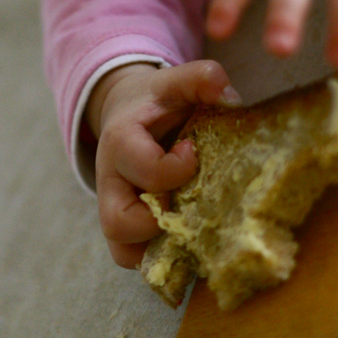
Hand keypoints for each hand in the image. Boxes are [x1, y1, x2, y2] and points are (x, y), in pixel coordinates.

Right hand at [87, 60, 241, 267]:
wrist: (131, 114)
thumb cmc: (157, 102)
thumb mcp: (175, 82)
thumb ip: (200, 78)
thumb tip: (228, 94)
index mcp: (121, 142)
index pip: (145, 169)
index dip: (177, 168)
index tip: (194, 151)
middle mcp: (110, 183)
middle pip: (119, 222)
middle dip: (162, 220)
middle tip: (191, 202)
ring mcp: (114, 210)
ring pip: (124, 252)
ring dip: (162, 248)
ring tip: (195, 230)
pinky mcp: (124, 231)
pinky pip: (134, 259)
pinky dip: (162, 259)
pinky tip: (191, 245)